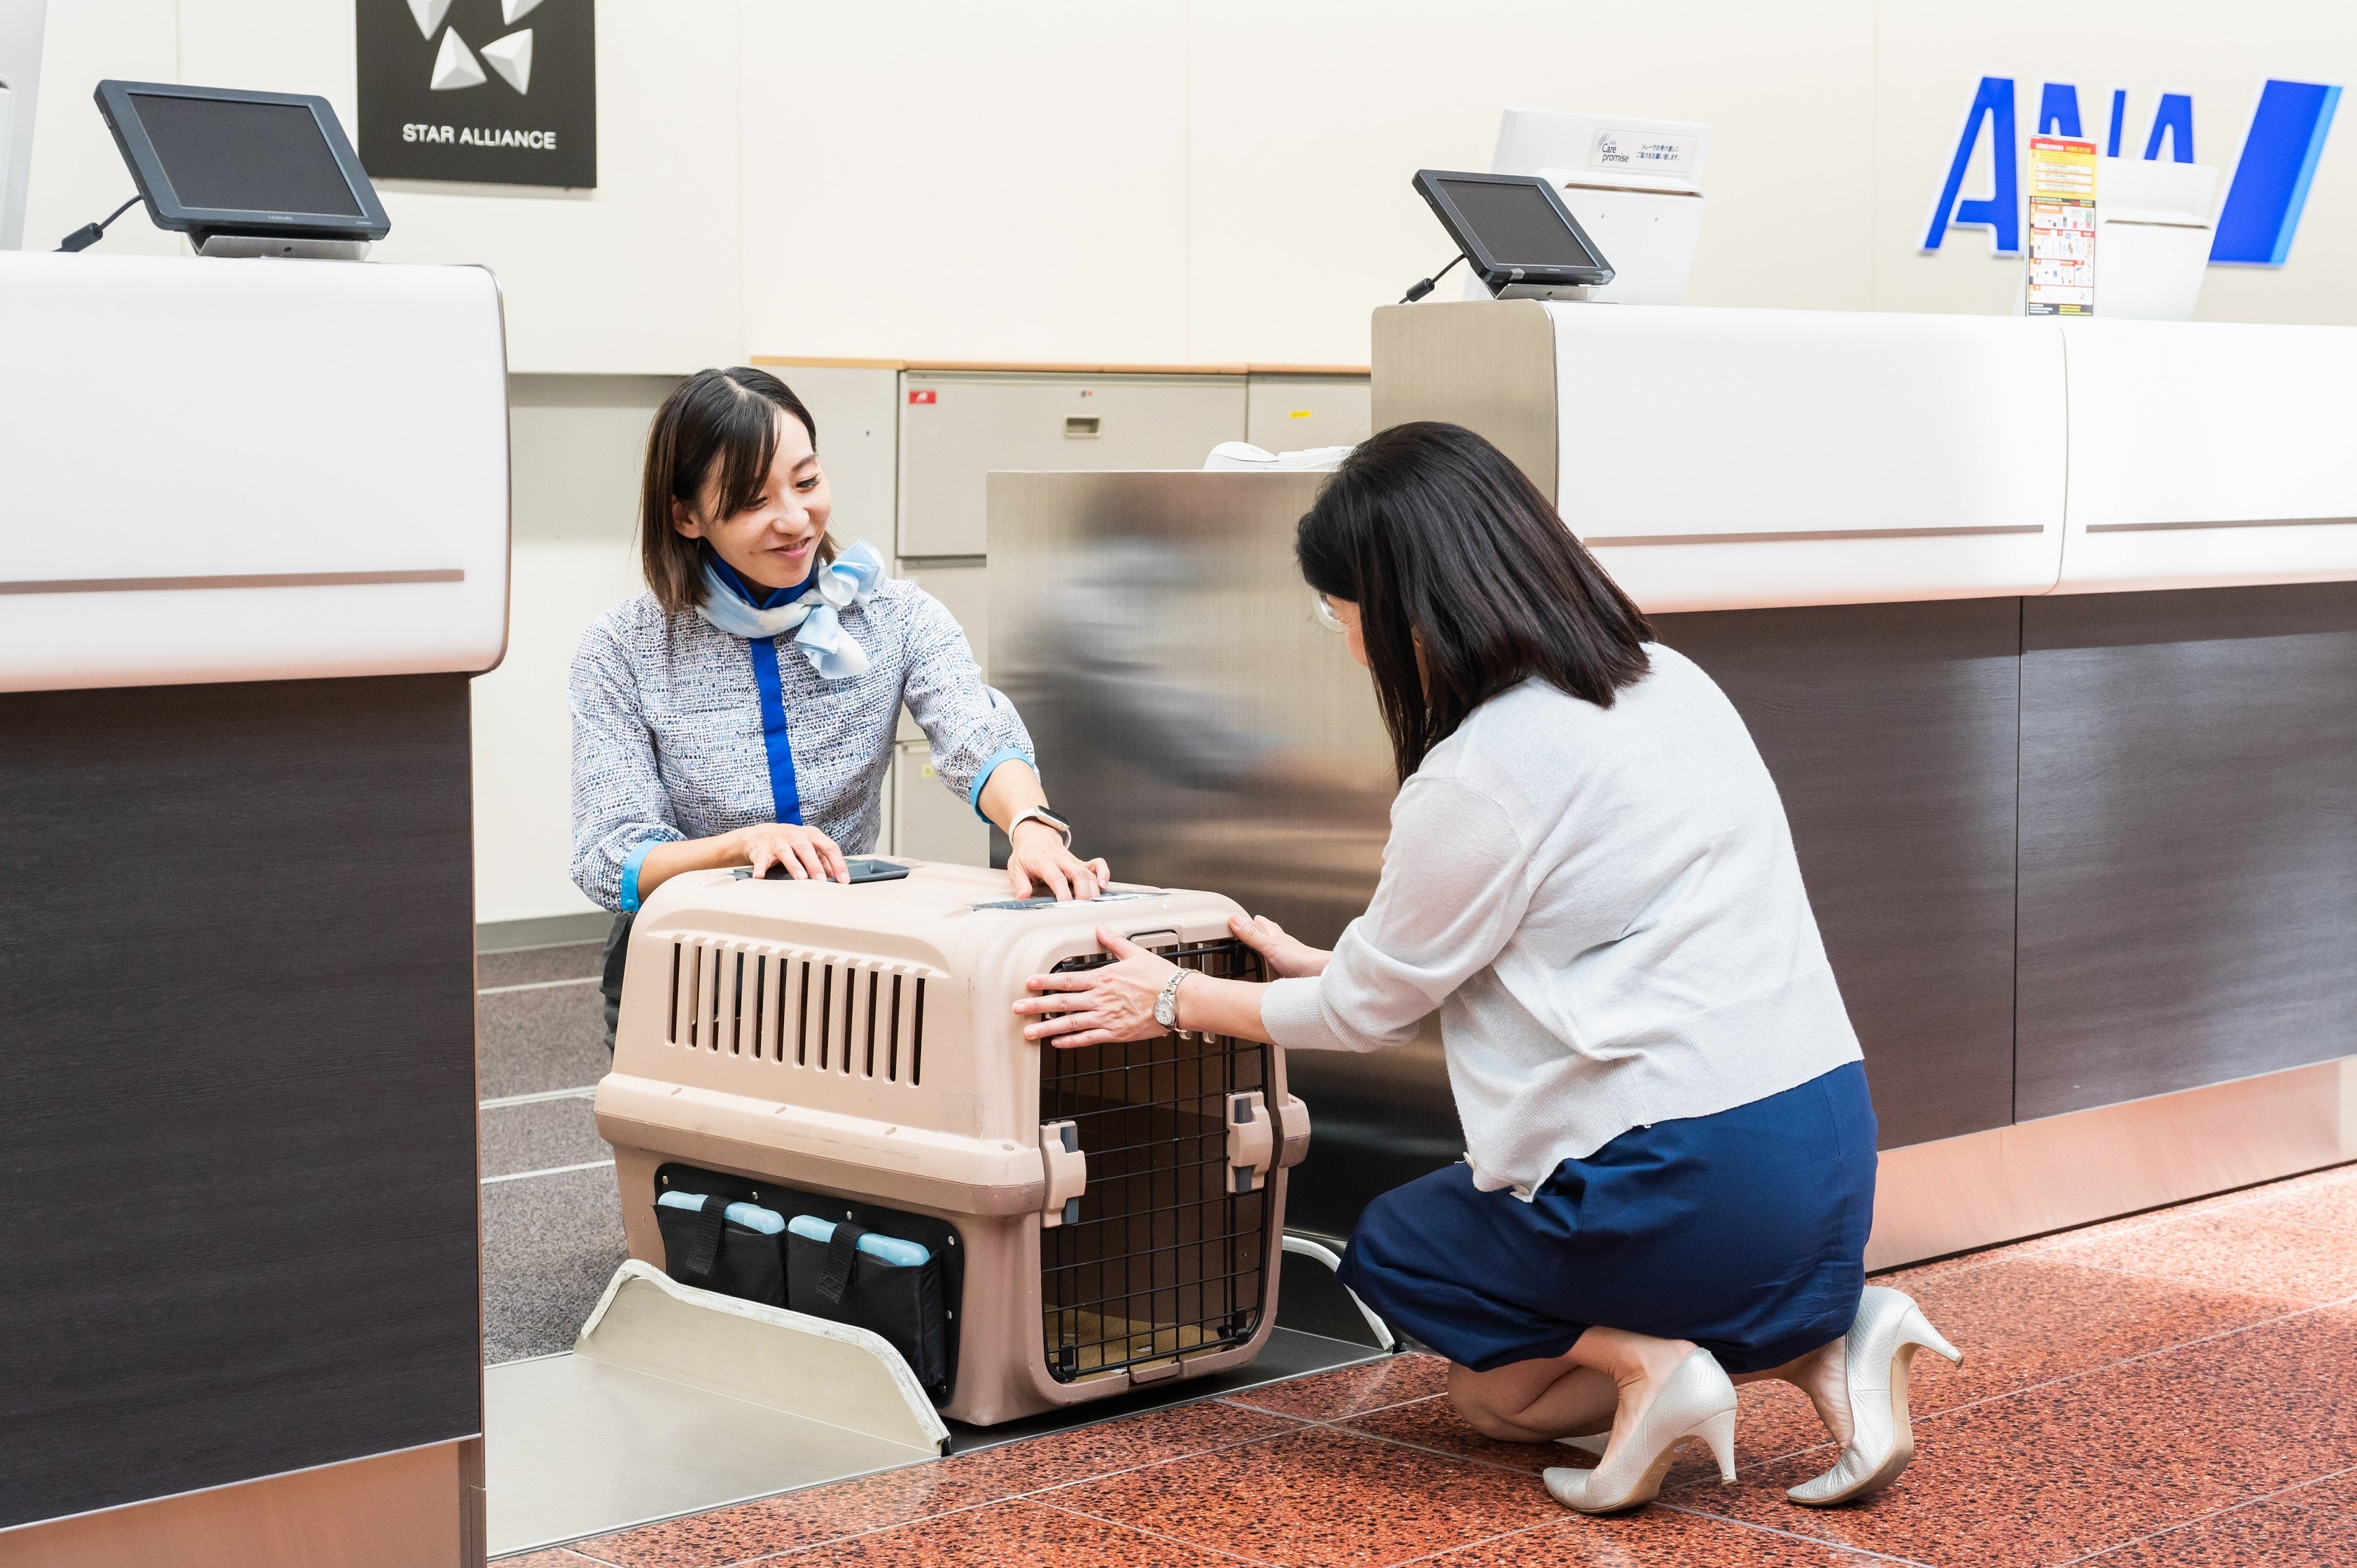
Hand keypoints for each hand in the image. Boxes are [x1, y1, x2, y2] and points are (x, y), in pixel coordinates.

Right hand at [731, 822, 848, 883]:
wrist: (760, 835)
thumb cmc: (790, 842)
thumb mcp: (808, 847)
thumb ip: (822, 860)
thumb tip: (836, 876)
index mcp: (811, 835)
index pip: (829, 847)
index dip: (837, 863)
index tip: (843, 880)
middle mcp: (795, 836)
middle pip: (807, 848)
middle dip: (815, 865)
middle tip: (821, 881)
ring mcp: (778, 842)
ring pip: (786, 852)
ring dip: (794, 865)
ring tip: (800, 878)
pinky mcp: (762, 850)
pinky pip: (761, 860)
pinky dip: (760, 868)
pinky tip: (760, 876)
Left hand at [1006, 820, 1109, 901]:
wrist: (1035, 835)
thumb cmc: (1027, 854)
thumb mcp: (1016, 868)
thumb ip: (1020, 884)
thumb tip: (1023, 897)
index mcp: (1045, 862)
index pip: (1057, 878)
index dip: (1063, 893)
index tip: (1065, 905)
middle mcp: (1062, 860)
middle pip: (1078, 874)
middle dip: (1083, 893)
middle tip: (1081, 908)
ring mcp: (1073, 861)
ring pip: (1089, 873)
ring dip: (1093, 890)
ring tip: (1092, 904)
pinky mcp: (1080, 862)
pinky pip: (1097, 864)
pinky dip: (1103, 873)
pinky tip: (1102, 886)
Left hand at [1013, 927, 1172, 1047]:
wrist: (1179, 1000)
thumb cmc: (1161, 977)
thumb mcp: (1136, 953)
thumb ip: (1114, 942)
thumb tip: (1100, 927)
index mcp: (1104, 978)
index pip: (1068, 979)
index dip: (1045, 981)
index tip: (1028, 983)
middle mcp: (1101, 998)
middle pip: (1062, 1002)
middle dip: (1037, 1006)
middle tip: (1017, 1009)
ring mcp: (1107, 1017)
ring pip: (1071, 1023)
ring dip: (1048, 1027)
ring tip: (1029, 1032)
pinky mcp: (1116, 1033)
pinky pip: (1089, 1038)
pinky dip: (1071, 1041)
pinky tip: (1057, 1043)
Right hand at [1227, 912, 1329, 978]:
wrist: (1319, 975)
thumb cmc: (1301, 959)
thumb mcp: (1270, 945)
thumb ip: (1252, 934)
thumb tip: (1235, 919)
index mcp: (1276, 936)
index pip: (1262, 923)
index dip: (1252, 920)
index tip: (1239, 918)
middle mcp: (1283, 946)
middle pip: (1269, 935)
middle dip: (1260, 932)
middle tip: (1251, 930)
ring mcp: (1287, 958)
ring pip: (1274, 950)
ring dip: (1266, 950)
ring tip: (1259, 950)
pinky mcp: (1289, 972)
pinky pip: (1277, 967)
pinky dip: (1272, 967)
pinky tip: (1270, 972)